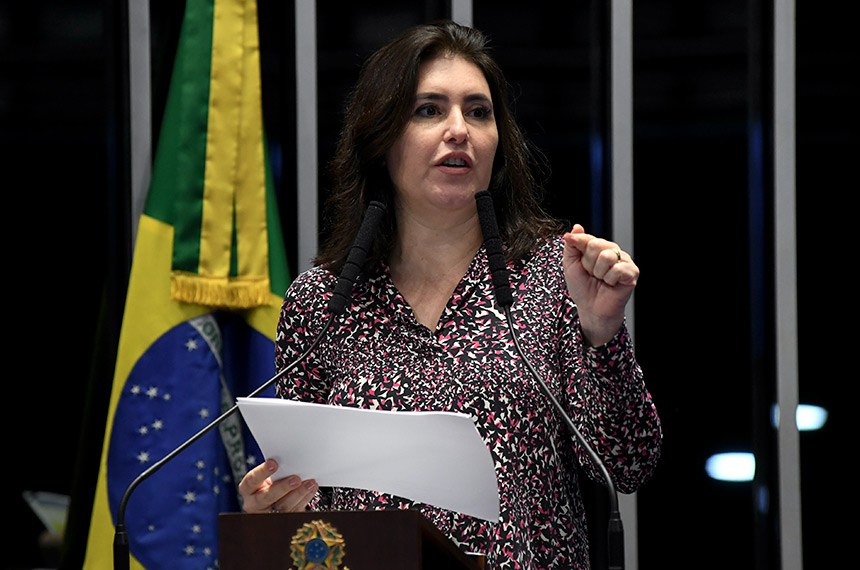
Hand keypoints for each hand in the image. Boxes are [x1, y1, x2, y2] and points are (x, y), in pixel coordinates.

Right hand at [237, 458, 318, 512]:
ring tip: (309, 483)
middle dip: (283, 488)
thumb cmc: (270, 483)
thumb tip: (291, 461)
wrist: (272, 501)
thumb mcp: (268, 476)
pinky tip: (311, 489)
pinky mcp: (282, 520)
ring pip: (283, 507)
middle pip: (267, 497)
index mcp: (248, 489)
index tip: (274, 463)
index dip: (262, 472)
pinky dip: (305, 499)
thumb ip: (276, 471)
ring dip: (298, 494)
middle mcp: (255, 503)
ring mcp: (268, 514)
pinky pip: (294, 511)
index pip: (252, 480)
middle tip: (296, 479)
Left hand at [562, 224, 638, 345]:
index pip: (587, 237)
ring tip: (601, 280)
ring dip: (598, 273)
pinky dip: (610, 280)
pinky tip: (611, 284)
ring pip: (606, 257)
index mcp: (597, 247)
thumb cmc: (582, 287)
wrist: (591, 308)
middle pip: (596, 245)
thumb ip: (572, 246)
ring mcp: (623, 260)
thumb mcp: (570, 265)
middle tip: (591, 274)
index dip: (578, 245)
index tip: (573, 251)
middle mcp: (612, 251)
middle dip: (588, 264)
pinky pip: (617, 269)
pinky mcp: (632, 272)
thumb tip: (576, 227)